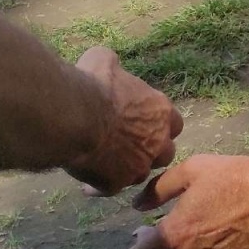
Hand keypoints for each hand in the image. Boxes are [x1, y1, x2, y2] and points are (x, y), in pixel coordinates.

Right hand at [63, 47, 183, 193]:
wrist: (75, 116)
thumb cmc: (92, 84)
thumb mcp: (103, 61)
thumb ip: (112, 64)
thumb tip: (107, 60)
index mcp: (160, 111)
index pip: (173, 123)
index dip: (159, 125)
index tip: (142, 125)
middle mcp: (157, 140)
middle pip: (165, 152)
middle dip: (150, 151)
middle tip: (128, 149)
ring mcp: (139, 164)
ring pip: (141, 173)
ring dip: (128, 170)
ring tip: (108, 167)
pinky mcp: (117, 182)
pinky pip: (111, 188)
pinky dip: (101, 187)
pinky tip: (87, 186)